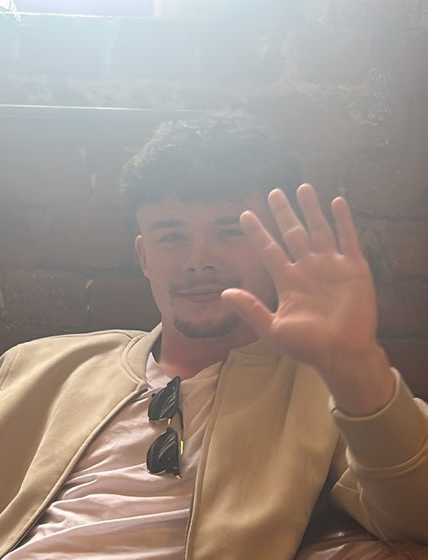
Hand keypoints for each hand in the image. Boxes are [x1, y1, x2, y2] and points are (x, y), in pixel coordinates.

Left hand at [221, 184, 394, 414]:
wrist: (342, 355)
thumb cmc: (308, 347)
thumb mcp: (272, 329)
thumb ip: (250, 309)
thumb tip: (224, 293)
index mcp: (289, 282)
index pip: (269, 250)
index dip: (257, 233)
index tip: (244, 215)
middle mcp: (308, 270)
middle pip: (292, 234)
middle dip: (283, 214)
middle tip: (273, 192)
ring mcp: (331, 267)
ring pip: (318, 230)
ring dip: (311, 209)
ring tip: (302, 187)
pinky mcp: (354, 269)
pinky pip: (348, 239)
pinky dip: (343, 220)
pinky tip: (336, 202)